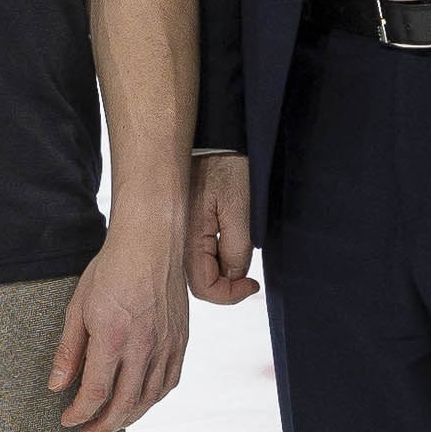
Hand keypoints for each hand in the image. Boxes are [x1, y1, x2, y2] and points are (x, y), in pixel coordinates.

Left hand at [53, 228, 190, 431]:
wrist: (152, 241)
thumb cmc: (111, 268)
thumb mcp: (79, 306)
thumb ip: (69, 350)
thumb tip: (56, 384)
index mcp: (113, 338)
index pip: (94, 392)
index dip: (78, 413)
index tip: (67, 419)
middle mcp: (143, 346)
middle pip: (124, 405)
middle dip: (102, 426)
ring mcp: (166, 345)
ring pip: (149, 398)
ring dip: (128, 418)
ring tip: (110, 422)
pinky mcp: (181, 340)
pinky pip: (169, 382)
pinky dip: (153, 399)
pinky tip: (140, 402)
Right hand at [183, 152, 258, 306]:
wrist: (208, 137)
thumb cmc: (223, 166)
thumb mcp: (239, 209)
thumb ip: (237, 249)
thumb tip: (236, 276)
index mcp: (189, 241)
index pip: (206, 289)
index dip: (232, 294)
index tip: (252, 284)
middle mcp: (177, 242)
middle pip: (200, 283)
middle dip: (226, 284)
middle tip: (248, 274)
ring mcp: (178, 234)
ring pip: (199, 269)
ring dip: (222, 269)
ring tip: (240, 250)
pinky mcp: (183, 225)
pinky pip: (197, 253)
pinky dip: (215, 256)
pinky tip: (227, 241)